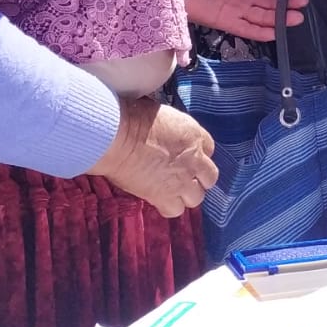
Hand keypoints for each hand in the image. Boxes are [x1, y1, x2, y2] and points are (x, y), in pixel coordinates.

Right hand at [89, 97, 218, 217]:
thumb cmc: (131, 119)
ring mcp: (181, 179)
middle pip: (209, 177)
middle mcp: (194, 159)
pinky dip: (168, 207)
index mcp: (193, 135)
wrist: (117, 137)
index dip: (197, 155)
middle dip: (198, 178)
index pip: (209, 149)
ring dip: (186, 195)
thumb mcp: (162, 116)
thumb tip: (166, 135)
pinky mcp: (165, 195)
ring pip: (196, 197)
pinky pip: (175, 210)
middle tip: (183, 177)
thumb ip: (172, 131)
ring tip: (171, 190)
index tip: (187, 158)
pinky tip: (158, 199)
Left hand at [177, 0, 309, 40]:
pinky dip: (259, 32)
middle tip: (303, 4)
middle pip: (269, 4)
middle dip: (286, 5)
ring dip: (278, 19)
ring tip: (296, 18)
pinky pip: (245, 29)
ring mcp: (234, 11)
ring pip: (261, 17)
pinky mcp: (224, 21)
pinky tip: (275, 33)